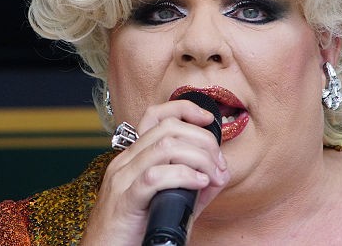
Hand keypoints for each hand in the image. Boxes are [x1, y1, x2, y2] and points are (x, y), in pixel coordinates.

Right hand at [80, 100, 229, 245]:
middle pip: (167, 128)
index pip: (155, 116)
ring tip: (213, 176)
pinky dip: (184, 176)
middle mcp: (125, 162)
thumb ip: (190, 187)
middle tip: (219, 165)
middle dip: (202, 140)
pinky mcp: (125, 200)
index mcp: (132, 158)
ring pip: (164, 147)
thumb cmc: (131, 232)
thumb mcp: (165, 202)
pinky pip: (155, 177)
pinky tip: (198, 184)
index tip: (208, 120)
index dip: (184, 109)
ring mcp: (122, 179)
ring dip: (199, 158)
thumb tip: (218, 173)